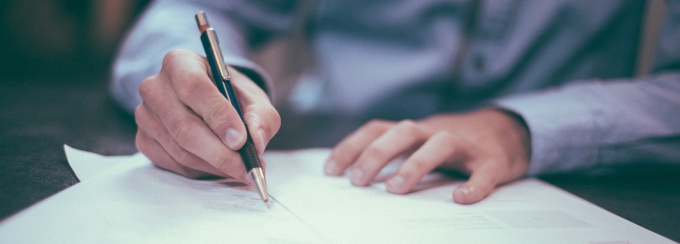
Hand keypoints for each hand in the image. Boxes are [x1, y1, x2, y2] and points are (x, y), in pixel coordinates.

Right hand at [134, 49, 279, 180]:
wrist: (211, 102)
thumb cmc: (232, 96)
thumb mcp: (254, 99)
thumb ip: (261, 117)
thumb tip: (255, 141)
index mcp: (180, 62)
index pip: (194, 88)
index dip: (218, 116)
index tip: (240, 140)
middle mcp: (155, 86)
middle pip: (184, 126)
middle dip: (220, 153)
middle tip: (247, 167)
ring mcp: (145, 115)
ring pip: (180, 150)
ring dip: (215, 165)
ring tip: (241, 168)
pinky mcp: (144, 140)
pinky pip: (174, 164)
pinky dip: (201, 171)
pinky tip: (219, 166)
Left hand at [324, 109, 529, 203]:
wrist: (508, 131)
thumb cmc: (453, 145)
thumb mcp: (420, 144)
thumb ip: (394, 155)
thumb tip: (355, 179)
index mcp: (415, 131)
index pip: (377, 129)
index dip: (352, 146)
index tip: (331, 171)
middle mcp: (436, 132)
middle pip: (403, 131)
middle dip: (377, 154)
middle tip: (357, 181)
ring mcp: (465, 145)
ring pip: (440, 144)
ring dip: (416, 164)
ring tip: (396, 189)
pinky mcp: (493, 160)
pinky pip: (484, 171)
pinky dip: (474, 184)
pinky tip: (461, 199)